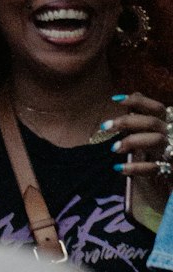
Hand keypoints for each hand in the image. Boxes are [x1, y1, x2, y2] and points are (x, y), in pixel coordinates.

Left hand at [104, 92, 172, 214]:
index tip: (115, 99)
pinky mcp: (169, 170)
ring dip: (132, 141)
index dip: (138, 101)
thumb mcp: (154, 132)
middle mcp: (172, 135)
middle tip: (105, 126)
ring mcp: (171, 152)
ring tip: (114, 148)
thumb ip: (144, 116)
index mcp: (169, 123)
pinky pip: (153, 167)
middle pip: (152, 122)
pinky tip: (118, 168)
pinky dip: (135, 168)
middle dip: (128, 122)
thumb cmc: (162, 150)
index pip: (157, 108)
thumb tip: (132, 95)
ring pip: (155, 140)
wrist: (172, 175)